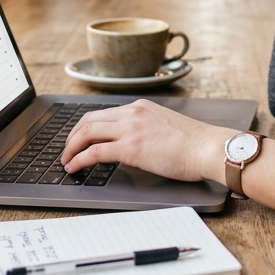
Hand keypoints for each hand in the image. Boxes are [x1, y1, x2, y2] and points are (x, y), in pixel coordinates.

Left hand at [61, 100, 231, 182]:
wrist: (208, 147)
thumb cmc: (195, 143)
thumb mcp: (166, 126)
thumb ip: (146, 129)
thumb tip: (133, 144)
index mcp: (140, 107)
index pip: (103, 113)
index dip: (85, 127)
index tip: (78, 138)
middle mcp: (132, 113)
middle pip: (88, 120)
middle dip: (72, 136)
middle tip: (67, 151)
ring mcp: (130, 129)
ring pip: (87, 133)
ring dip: (71, 148)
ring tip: (66, 161)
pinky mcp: (130, 148)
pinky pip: (94, 152)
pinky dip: (79, 160)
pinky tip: (74, 168)